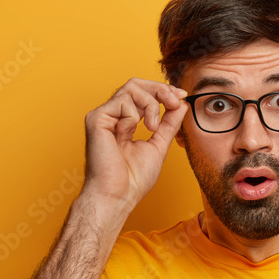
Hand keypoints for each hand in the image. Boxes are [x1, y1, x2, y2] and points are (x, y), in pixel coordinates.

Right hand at [81, 77, 188, 212]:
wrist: (119, 195)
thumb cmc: (133, 179)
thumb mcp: (159, 144)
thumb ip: (169, 123)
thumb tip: (181, 104)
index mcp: (124, 121)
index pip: (142, 93)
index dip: (163, 90)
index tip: (182, 96)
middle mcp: (112, 115)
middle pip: (136, 83)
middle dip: (160, 89)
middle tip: (175, 102)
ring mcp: (103, 116)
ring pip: (131, 87)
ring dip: (151, 104)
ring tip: (152, 127)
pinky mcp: (96, 118)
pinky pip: (123, 102)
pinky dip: (134, 116)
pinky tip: (128, 134)